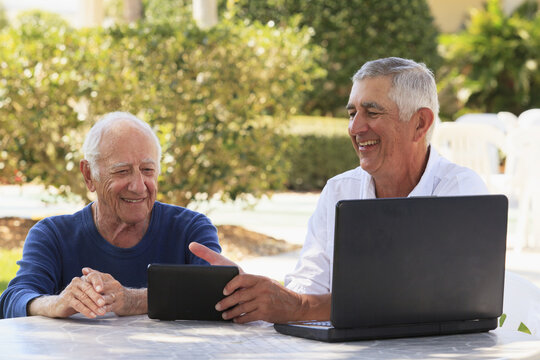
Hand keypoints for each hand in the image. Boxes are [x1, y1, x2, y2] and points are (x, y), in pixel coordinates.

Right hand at [27, 273, 106, 318]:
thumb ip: (98, 292)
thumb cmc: (77, 298)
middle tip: (104, 303)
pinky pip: (78, 305)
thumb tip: (113, 295)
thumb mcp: (88, 293)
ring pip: (84, 298)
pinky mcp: (66, 298)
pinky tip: (92, 315)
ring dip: (93, 306)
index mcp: (84, 278)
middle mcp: (76, 282)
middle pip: (88, 288)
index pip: (92, 277)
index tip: (104, 289)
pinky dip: (86, 310)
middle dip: (97, 296)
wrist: (58, 305)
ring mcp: (70, 290)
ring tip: (101, 312)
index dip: (98, 282)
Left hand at [81, 267, 146, 315]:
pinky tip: (100, 311)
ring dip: (102, 300)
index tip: (85, 278)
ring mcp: (117, 295)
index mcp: (107, 278)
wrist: (129, 299)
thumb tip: (84, 269)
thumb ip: (94, 275)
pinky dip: (105, 309)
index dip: (92, 277)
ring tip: (97, 303)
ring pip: (108, 297)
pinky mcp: (118, 304)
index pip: (98, 276)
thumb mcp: (104, 280)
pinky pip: (110, 307)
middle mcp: (113, 285)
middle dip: (96, 289)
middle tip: (91, 291)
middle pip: (103, 287)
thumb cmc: (111, 289)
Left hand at [189, 242, 330, 322]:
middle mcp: (262, 289)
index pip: (241, 279)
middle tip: (218, 306)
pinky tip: (236, 320)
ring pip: (241, 308)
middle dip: (225, 302)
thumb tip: (234, 288)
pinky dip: (240, 320)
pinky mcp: (265, 313)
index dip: (230, 285)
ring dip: (231, 313)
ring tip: (224, 315)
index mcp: (261, 279)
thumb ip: (253, 284)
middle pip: (238, 296)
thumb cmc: (278, 293)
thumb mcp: (267, 283)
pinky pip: (248, 317)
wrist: (296, 304)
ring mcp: (263, 302)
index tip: (224, 291)